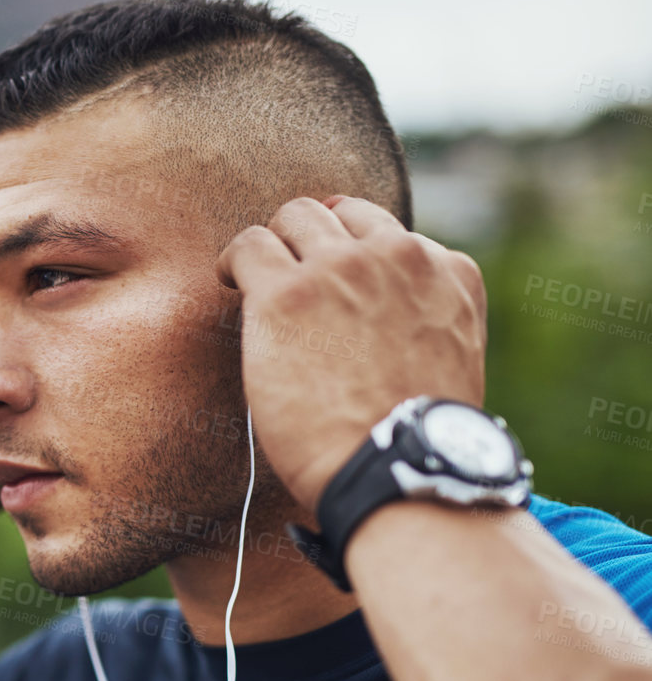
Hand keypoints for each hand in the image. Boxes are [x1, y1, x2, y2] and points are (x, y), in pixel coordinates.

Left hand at [215, 195, 487, 511]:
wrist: (398, 466)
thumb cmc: (414, 435)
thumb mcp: (450, 359)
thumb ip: (424, 319)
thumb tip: (378, 316)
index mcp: (450, 272)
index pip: (391, 235)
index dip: (356, 256)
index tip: (334, 281)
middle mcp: (400, 256)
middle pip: (340, 213)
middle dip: (311, 241)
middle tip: (289, 276)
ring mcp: (342, 269)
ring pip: (295, 217)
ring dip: (276, 245)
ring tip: (257, 278)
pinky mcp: (287, 293)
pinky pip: (249, 246)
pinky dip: (234, 260)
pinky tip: (230, 282)